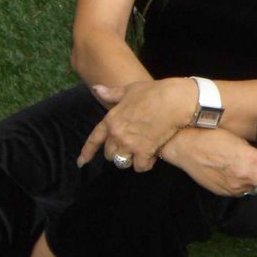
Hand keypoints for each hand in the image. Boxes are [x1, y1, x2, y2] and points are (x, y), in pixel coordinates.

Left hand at [77, 78, 194, 171]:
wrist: (174, 101)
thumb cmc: (154, 92)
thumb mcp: (130, 89)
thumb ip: (112, 93)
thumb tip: (97, 89)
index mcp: (111, 120)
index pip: (94, 139)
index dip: (87, 152)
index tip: (81, 162)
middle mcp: (117, 135)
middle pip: (109, 153)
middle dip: (117, 152)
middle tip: (129, 147)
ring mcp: (130, 144)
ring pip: (123, 162)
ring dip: (130, 159)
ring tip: (139, 154)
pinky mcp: (145, 151)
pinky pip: (140, 166)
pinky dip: (145, 164)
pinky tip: (151, 158)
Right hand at [159, 127, 256, 200]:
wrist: (186, 147)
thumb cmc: (212, 137)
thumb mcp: (240, 141)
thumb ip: (255, 154)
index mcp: (253, 160)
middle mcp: (246, 176)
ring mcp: (234, 186)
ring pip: (255, 190)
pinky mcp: (224, 192)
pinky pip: (239, 192)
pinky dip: (243, 187)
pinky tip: (239, 178)